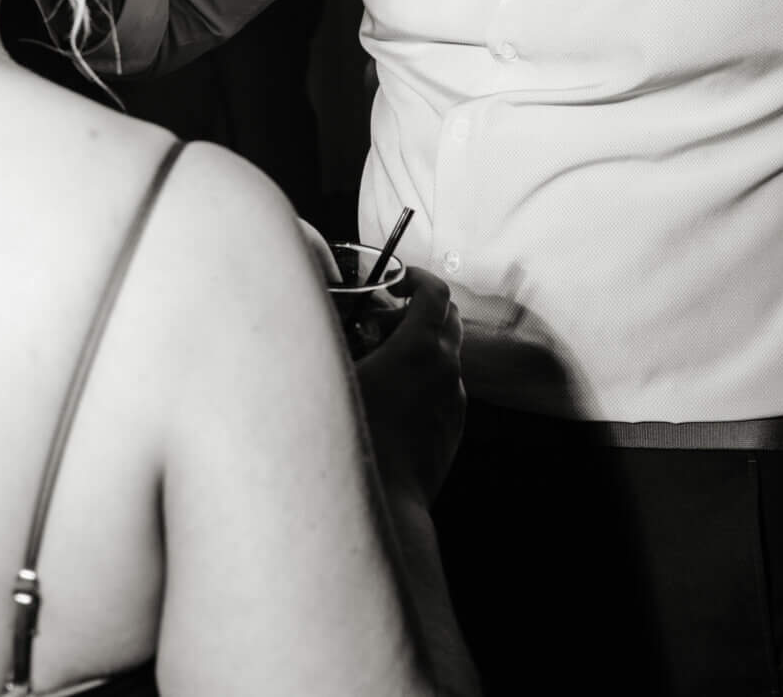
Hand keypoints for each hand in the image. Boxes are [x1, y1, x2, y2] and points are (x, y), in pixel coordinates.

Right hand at [354, 266, 464, 502]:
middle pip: (448, 317)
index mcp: (421, 348)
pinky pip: (445, 386)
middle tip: (380, 321)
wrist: (382, 503)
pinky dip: (425, 376)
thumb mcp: (332, 377)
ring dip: (420, 344)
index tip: (396, 280)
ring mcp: (454, 399)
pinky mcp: (453, 425)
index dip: (416, 278)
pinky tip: (391, 396)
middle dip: (418, 309)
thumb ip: (334, 338)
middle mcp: (446, 369)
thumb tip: (328, 315)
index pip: (434, 292)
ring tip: (380, 361)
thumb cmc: (350, 440)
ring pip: (447, 353)